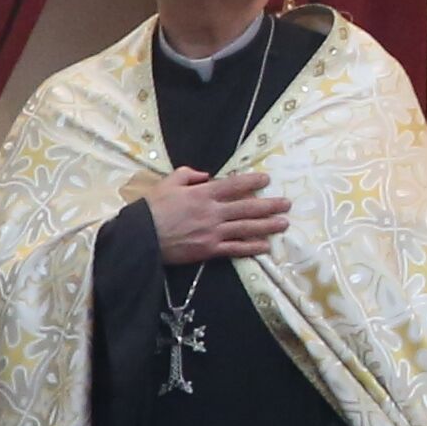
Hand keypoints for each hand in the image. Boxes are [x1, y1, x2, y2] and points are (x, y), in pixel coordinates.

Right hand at [146, 168, 287, 265]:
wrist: (139, 238)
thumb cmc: (151, 209)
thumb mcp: (167, 183)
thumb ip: (188, 175)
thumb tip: (206, 175)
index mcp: (203, 194)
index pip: (234, 185)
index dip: (253, 181)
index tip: (266, 179)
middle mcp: (213, 212)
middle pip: (248, 207)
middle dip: (270, 205)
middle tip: (287, 204)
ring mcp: (212, 232)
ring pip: (246, 227)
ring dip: (268, 225)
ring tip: (284, 223)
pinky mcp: (208, 250)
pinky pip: (235, 248)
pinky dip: (252, 247)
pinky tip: (265, 246)